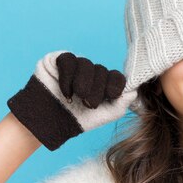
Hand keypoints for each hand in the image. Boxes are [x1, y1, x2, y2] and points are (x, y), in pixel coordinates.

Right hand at [7, 50, 136, 150]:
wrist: (49, 122)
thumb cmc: (77, 119)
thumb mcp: (104, 115)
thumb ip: (121, 104)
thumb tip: (133, 91)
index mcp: (104, 83)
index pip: (117, 76)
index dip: (116, 85)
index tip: (111, 96)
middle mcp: (91, 71)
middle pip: (102, 70)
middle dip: (97, 90)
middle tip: (88, 104)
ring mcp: (75, 64)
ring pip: (86, 64)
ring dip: (83, 84)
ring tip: (76, 98)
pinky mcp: (57, 60)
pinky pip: (68, 61)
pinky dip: (68, 78)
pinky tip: (65, 92)